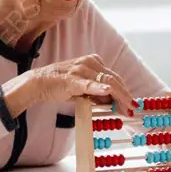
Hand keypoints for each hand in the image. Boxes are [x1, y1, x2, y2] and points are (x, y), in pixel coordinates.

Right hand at [16, 54, 135, 115]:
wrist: (37, 83)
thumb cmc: (59, 85)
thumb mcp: (82, 88)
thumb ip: (96, 92)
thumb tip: (111, 101)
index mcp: (93, 62)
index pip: (114, 77)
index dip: (124, 91)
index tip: (131, 104)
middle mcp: (89, 63)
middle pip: (113, 79)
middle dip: (125, 96)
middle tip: (133, 109)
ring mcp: (81, 70)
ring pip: (106, 81)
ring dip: (119, 96)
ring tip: (126, 107)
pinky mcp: (72, 79)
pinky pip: (88, 84)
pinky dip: (98, 88)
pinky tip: (107, 92)